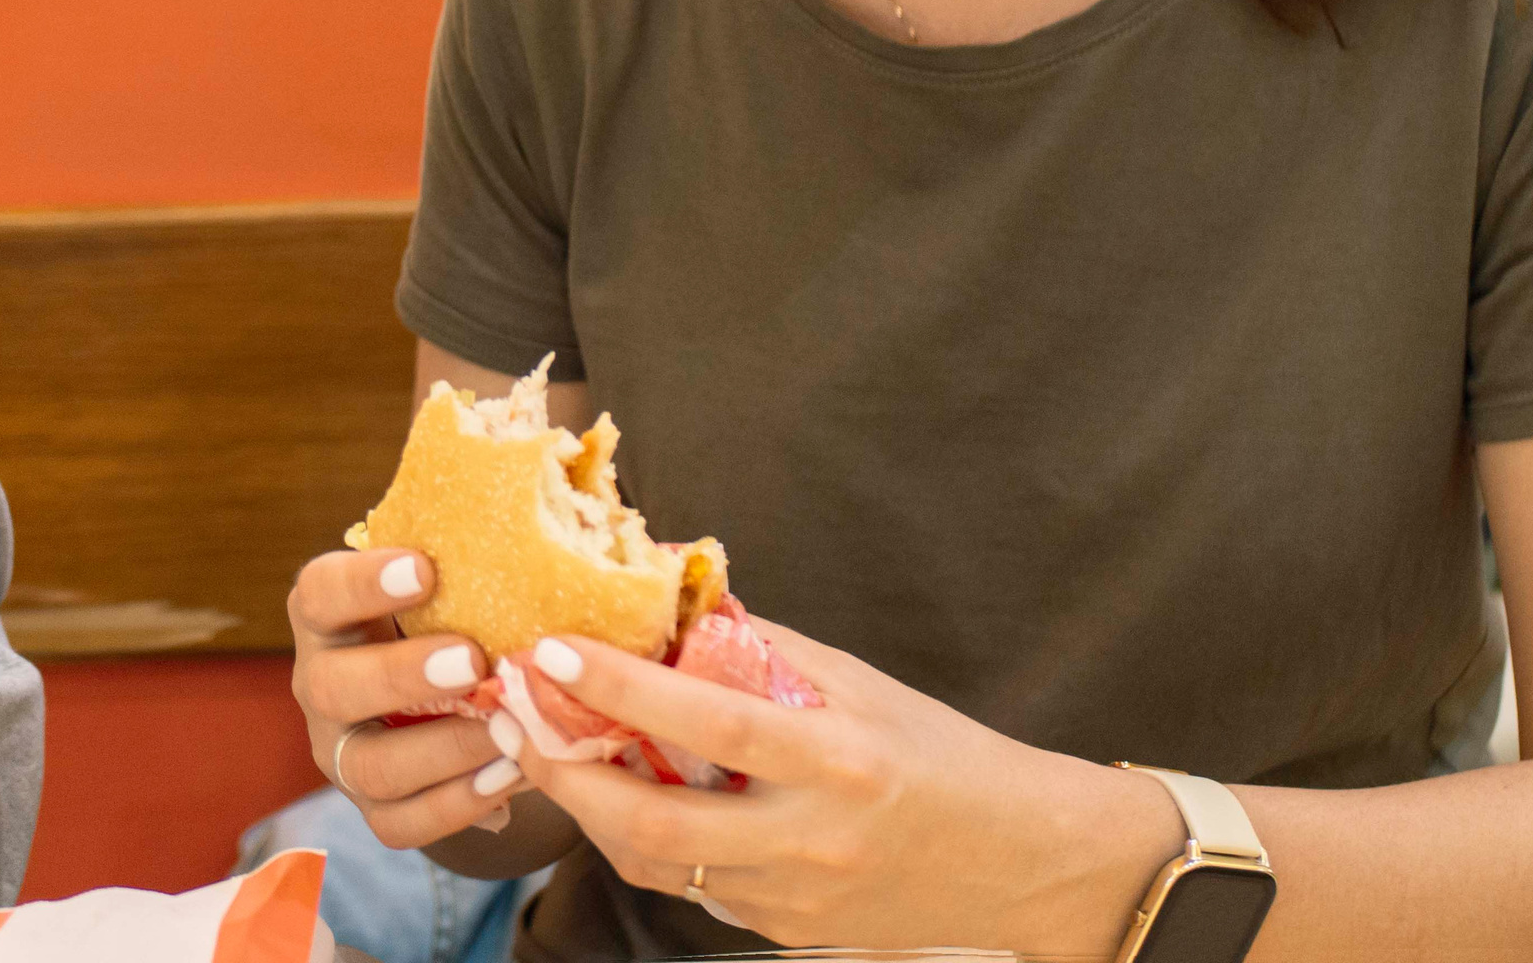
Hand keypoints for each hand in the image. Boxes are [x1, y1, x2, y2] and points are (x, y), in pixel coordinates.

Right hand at [287, 547, 526, 846]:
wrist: (446, 690)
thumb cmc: (453, 610)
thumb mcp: (451, 578)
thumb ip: (479, 554)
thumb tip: (570, 511)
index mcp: (328, 614)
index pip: (322, 591)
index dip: (365, 581)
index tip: (426, 567)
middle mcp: (321, 682)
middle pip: (332, 686)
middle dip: (401, 675)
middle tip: (471, 660)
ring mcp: (340, 751)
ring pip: (367, 766)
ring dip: (441, 751)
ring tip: (507, 732)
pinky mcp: (372, 807)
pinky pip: (401, 823)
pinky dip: (458, 806)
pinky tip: (509, 779)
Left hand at [508, 620, 1180, 955]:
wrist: (1019, 863)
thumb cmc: (941, 756)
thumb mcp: (861, 683)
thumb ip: (766, 650)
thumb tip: (678, 603)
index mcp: (837, 760)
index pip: (708, 720)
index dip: (621, 688)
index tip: (553, 650)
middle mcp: (809, 837)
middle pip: (652, 824)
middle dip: (565, 772)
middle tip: (513, 715)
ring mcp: (791, 897)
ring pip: (655, 863)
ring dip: (586, 807)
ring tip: (543, 746)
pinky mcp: (780, 929)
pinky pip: (689, 884)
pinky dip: (641, 837)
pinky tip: (613, 793)